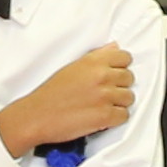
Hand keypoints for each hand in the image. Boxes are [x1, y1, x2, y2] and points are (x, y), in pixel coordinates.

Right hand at [0, 44, 138, 157]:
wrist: (37, 115)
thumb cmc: (50, 94)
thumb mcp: (72, 67)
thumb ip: (96, 57)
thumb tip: (113, 48)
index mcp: (93, 62)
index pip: (125, 57)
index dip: (121, 67)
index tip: (115, 73)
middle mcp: (101, 76)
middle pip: (129, 78)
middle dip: (120, 86)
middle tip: (106, 92)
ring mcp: (105, 96)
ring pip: (129, 98)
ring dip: (119, 103)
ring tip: (103, 105)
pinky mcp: (105, 116)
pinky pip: (124, 115)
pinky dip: (115, 118)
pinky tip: (102, 117)